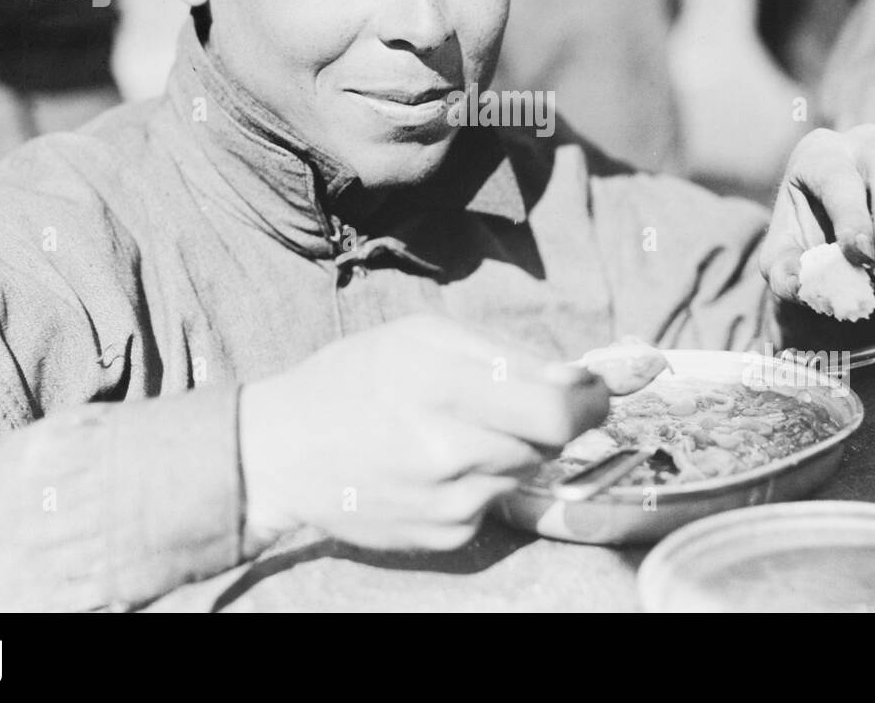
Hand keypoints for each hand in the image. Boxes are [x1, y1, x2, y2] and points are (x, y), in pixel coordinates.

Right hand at [239, 314, 609, 551]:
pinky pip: (493, 502)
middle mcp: (449, 453)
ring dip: (510, 448)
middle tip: (502, 400)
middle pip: (549, 442)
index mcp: (443, 387)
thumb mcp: (423, 335)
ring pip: (524, 471)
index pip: (557, 412)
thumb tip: (578, 376)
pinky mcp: (443, 538)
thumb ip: (506, 354)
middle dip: (544, 418)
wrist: (281, 453)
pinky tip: (434, 463)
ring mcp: (447, 505)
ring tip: (454, 428)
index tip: (592, 389)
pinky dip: (481, 480)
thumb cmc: (355, 378)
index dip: (591, 400)